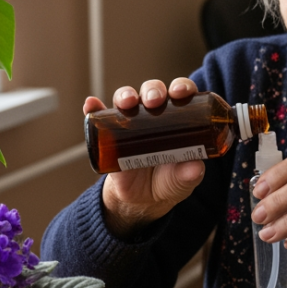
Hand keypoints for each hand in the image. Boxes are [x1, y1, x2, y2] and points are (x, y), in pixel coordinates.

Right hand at [85, 78, 204, 236]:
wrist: (142, 200)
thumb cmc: (168, 182)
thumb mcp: (181, 181)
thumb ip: (189, 175)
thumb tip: (195, 168)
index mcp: (178, 119)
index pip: (181, 94)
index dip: (182, 87)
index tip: (180, 92)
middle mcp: (154, 114)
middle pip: (152, 91)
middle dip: (153, 90)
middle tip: (154, 101)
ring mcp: (130, 122)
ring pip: (127, 98)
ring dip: (125, 94)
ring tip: (127, 102)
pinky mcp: (110, 134)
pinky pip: (100, 116)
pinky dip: (94, 108)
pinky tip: (91, 104)